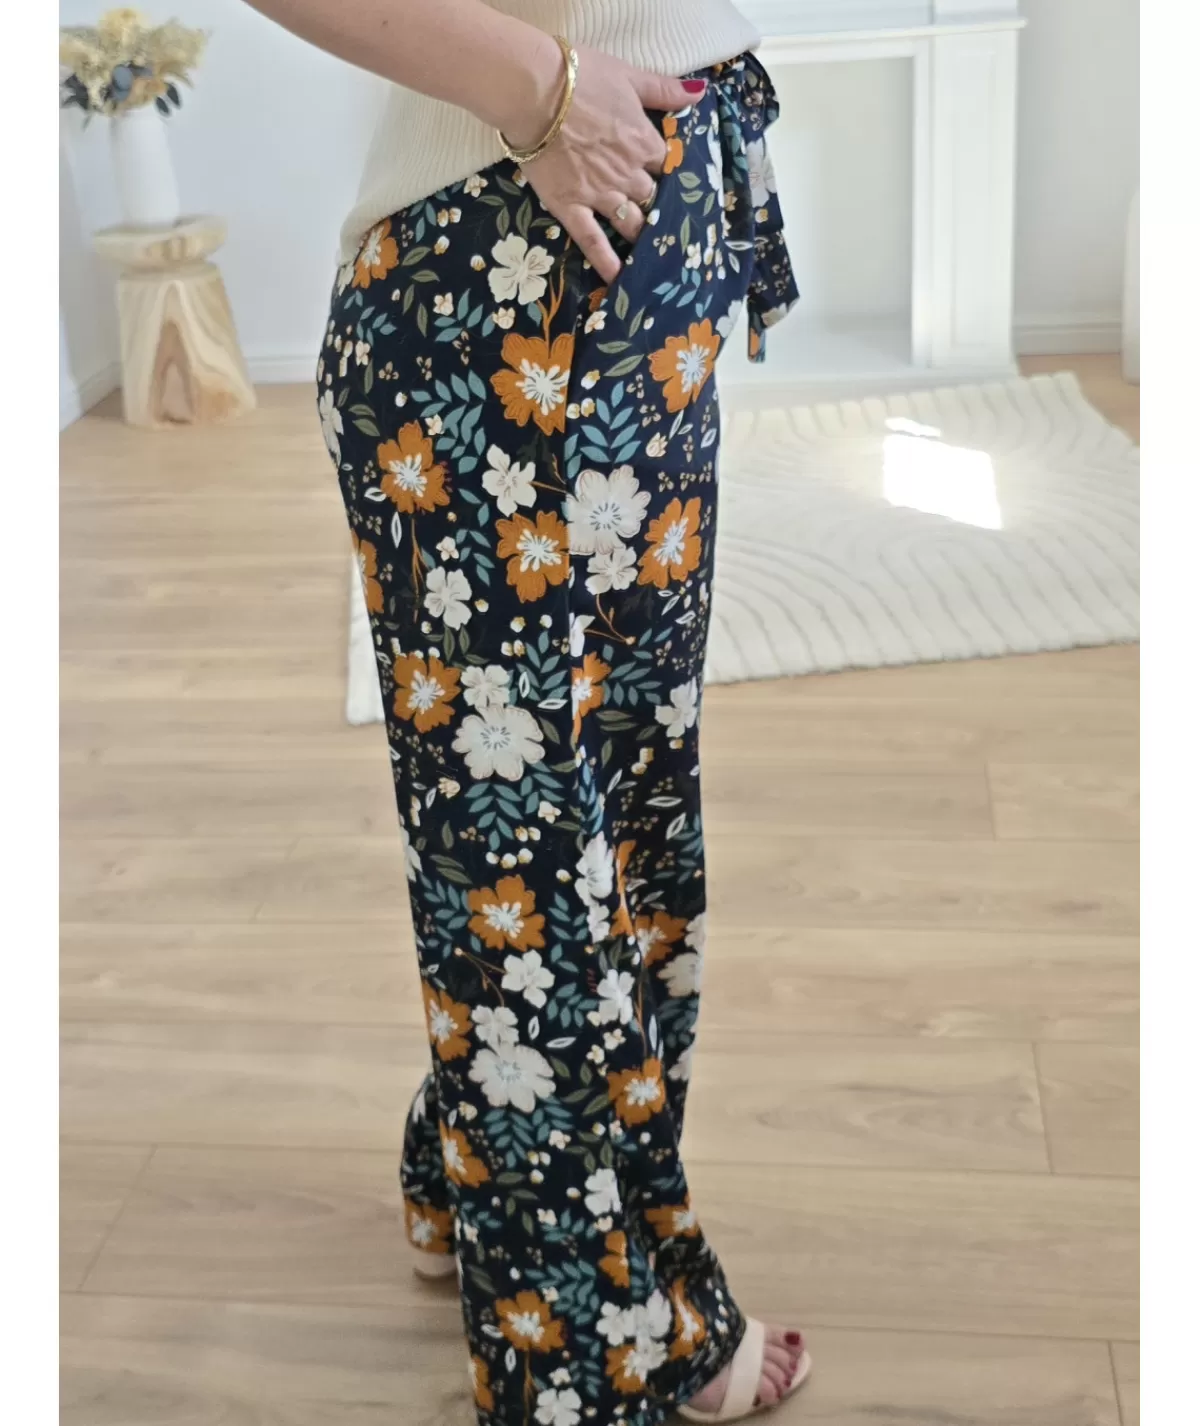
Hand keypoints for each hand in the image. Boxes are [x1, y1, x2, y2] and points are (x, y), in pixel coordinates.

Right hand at [504, 43, 706, 282]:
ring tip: (654, 256)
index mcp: (644, 142)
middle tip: (672, 230)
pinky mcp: (571, 207)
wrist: (532, 90)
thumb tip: (701, 95)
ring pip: (632, 224)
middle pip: (654, 200)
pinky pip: (593, 242)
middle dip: (663, 212)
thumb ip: (665, 91)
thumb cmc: (580, 77)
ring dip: (644, 239)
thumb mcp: (629, 76)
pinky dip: (607, 262)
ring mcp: (600, 195)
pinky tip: (619, 280)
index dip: (675, 177)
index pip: (671, 167)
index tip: (679, 187)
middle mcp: (628, 174)